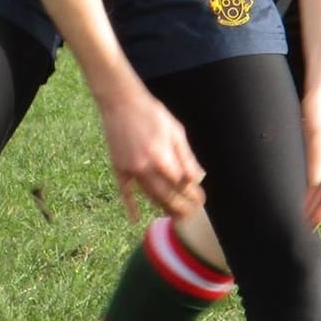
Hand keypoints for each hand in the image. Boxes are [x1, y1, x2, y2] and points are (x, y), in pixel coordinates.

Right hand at [94, 81, 205, 221]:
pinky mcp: (119, 167)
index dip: (193, 194)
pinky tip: (135, 218)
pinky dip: (130, 205)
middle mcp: (146, 166)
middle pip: (167, 195)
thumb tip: (198, 177)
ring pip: (150, 195)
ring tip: (175, 217)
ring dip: (163, 208)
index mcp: (162, 156)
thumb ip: (186, 156)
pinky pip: (125, 191)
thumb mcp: (175, 131)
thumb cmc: (151, 113)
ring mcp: (131, 169)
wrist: (121, 102)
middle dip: (181, 206)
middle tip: (191, 214)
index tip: (201, 200)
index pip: (182, 184)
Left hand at [300, 87, 320, 227]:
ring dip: (318, 196)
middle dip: (320, 207)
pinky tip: (306, 187)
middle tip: (305, 225)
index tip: (311, 224)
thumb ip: (317, 155)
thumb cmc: (320, 103)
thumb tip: (316, 181)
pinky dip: (316, 182)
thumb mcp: (316, 129)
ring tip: (304, 212)